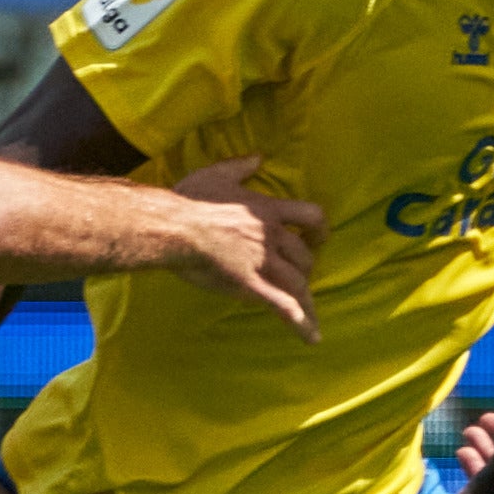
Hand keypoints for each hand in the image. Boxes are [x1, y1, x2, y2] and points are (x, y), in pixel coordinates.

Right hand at [158, 153, 324, 338]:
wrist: (173, 226)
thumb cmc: (190, 199)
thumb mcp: (218, 173)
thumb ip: (241, 166)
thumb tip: (258, 157)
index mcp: (266, 210)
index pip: (311, 215)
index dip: (320, 229)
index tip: (318, 238)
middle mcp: (271, 236)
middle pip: (305, 256)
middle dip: (307, 269)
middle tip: (301, 279)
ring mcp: (262, 261)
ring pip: (299, 282)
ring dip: (307, 301)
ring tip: (311, 318)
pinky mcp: (250, 284)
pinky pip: (281, 305)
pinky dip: (299, 322)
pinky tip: (309, 336)